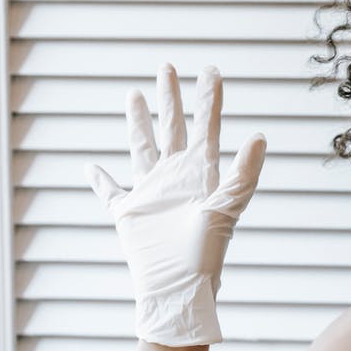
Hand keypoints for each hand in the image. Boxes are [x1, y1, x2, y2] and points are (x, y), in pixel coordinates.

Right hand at [84, 63, 266, 346]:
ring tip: (134, 94)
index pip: (206, 125)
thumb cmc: (207, 250)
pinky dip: (98, 179)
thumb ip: (244, 172)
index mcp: (202, 171)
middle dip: (171, 97)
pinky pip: (109, 190)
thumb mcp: (228, 205)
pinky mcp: (128, 210)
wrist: (179, 284)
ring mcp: (151, 191)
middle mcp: (177, 175)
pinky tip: (89, 165)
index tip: (210, 69)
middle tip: (167, 66)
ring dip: (137, 121)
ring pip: (141, 146)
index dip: (209, 98)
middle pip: (172, 126)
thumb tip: (261, 136)